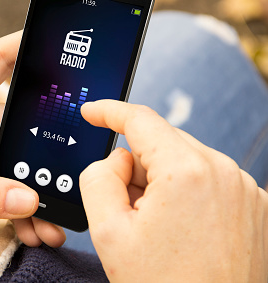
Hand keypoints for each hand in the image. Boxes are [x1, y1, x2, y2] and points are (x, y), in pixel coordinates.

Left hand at [0, 32, 64, 246]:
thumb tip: (28, 199)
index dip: (24, 45)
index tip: (57, 42)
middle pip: (22, 126)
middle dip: (46, 154)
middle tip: (71, 178)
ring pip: (20, 166)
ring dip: (37, 194)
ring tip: (52, 225)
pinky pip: (9, 192)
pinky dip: (22, 212)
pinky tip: (35, 230)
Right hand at [79, 100, 267, 281]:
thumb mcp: (109, 232)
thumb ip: (98, 178)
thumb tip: (117, 159)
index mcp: (187, 171)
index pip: (140, 120)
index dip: (109, 111)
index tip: (92, 111)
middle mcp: (224, 172)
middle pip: (162, 144)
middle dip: (136, 165)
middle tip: (125, 209)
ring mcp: (245, 190)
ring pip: (185, 162)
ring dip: (162, 183)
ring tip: (157, 230)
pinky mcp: (255, 206)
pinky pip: (209, 181)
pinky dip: (187, 194)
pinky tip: (181, 231)